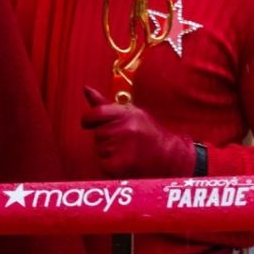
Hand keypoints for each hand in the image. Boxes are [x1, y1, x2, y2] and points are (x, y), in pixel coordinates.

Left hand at [81, 85, 195, 177]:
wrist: (168, 157)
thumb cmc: (146, 133)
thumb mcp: (130, 113)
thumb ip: (105, 104)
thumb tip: (86, 89)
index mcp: (126, 113)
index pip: (95, 113)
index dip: (88, 119)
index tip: (88, 123)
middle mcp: (125, 128)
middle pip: (98, 134)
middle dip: (106, 138)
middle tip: (125, 141)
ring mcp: (123, 147)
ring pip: (100, 149)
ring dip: (109, 152)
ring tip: (127, 150)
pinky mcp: (120, 165)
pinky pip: (103, 163)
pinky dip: (110, 165)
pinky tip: (125, 161)